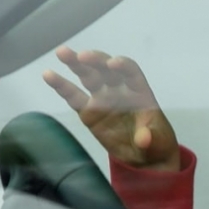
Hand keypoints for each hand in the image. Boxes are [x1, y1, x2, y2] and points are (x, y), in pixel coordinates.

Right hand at [42, 48, 180, 171]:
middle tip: (82, 56)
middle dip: (95, 60)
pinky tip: (48, 75)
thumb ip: (151, 138)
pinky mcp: (88, 111)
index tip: (112, 64)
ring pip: (88, 76)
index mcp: (139, 90)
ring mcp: (102, 98)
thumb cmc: (156, 142)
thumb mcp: (159, 142)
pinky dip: (62, 86)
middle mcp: (119, 89)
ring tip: (61, 52)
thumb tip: (143, 139)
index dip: (122, 65)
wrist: (144, 156)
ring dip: (75, 63)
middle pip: (105, 68)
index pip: (130, 71)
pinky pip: (74, 96)